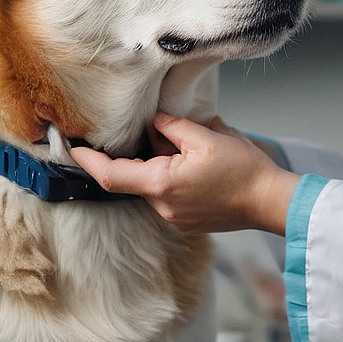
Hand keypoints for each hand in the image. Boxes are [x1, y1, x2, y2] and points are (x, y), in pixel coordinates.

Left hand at [70, 113, 299, 234]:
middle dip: (142, 151)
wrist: (272, 202)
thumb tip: (154, 122)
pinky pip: (168, 192)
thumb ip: (172, 126)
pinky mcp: (186, 219)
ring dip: (161, 162)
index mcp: (161, 185)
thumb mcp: (206, 136)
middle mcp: (162, 207)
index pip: (110, 174)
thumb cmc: (244, 172)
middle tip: (166, 133)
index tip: (71, 146)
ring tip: (196, 148)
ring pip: (153, 182)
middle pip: (135, 175)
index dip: (87, 160)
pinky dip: (172, 174)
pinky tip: (199, 164)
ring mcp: (174, 217)